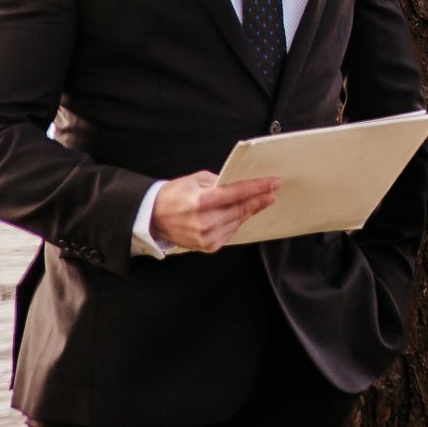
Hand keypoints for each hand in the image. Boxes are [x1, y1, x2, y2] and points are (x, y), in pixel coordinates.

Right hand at [149, 171, 279, 252]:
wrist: (154, 217)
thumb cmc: (174, 195)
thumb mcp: (196, 180)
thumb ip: (220, 182)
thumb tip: (241, 184)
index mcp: (202, 201)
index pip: (238, 193)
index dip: (258, 187)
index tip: (273, 183)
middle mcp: (205, 221)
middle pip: (241, 209)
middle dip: (259, 199)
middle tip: (272, 192)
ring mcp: (207, 236)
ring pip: (238, 221)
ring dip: (250, 211)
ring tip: (258, 201)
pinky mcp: (208, 246)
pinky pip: (231, 232)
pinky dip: (237, 222)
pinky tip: (239, 214)